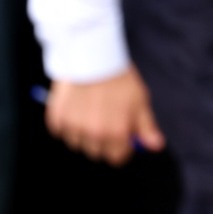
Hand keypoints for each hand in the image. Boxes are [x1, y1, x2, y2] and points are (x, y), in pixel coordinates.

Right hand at [45, 67, 164, 166]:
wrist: (91, 54)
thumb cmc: (119, 78)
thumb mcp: (140, 100)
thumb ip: (146, 127)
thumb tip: (155, 146)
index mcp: (116, 133)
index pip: (116, 159)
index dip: (120, 148)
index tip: (119, 136)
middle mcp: (93, 135)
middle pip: (95, 153)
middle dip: (100, 141)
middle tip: (103, 119)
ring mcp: (73, 128)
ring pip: (77, 143)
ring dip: (82, 133)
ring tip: (87, 110)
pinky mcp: (57, 120)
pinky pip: (61, 131)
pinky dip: (66, 123)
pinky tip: (74, 106)